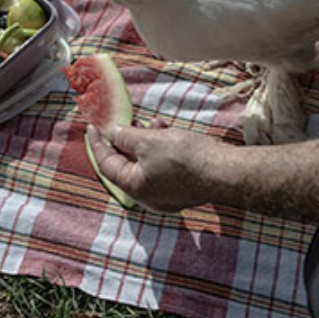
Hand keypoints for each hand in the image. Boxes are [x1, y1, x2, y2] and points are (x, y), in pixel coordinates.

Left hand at [85, 120, 222, 212]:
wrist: (225, 172)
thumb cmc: (186, 158)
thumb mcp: (150, 141)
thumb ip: (126, 136)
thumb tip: (112, 133)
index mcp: (134, 188)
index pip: (106, 164)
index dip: (98, 143)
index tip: (93, 126)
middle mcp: (147, 196)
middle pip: (126, 166)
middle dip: (126, 140)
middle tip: (127, 121)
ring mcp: (165, 195)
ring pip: (146, 165)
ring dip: (145, 143)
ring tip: (155, 124)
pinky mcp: (181, 189)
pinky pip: (161, 169)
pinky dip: (160, 151)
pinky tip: (169, 134)